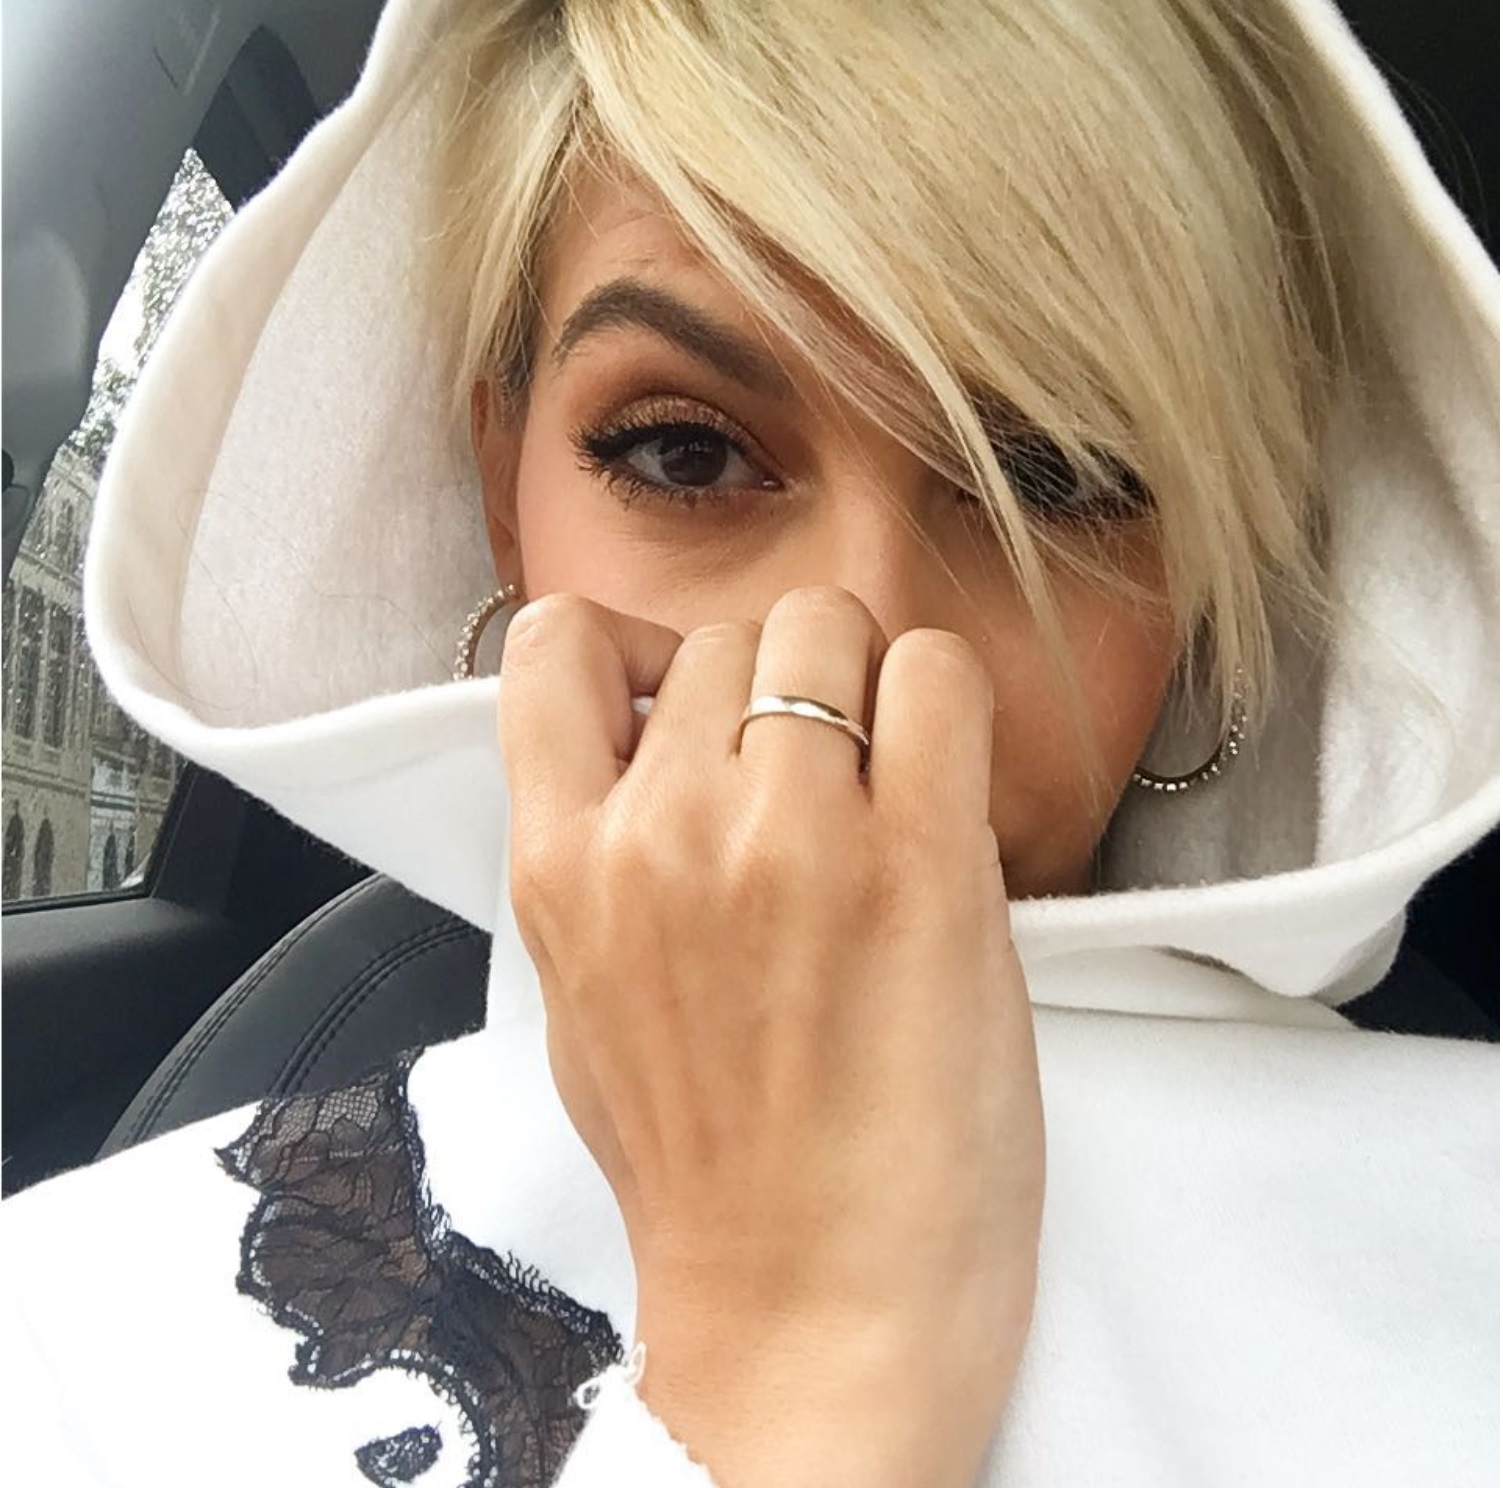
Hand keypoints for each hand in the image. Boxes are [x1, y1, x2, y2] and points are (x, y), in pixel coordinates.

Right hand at [497, 586, 1043, 1487]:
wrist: (808, 1309)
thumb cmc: (708, 1171)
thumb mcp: (586, 999)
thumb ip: (597, 858)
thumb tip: (646, 749)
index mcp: (560, 867)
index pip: (557, 644)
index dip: (637, 650)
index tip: (691, 696)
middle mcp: (661, 831)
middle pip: (727, 634)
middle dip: (776, 686)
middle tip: (819, 778)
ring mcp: (789, 838)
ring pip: (828, 629)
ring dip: (865, 690)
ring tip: (888, 788)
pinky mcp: (919, 864)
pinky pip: (936, 675)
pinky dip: (945, 702)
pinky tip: (946, 785)